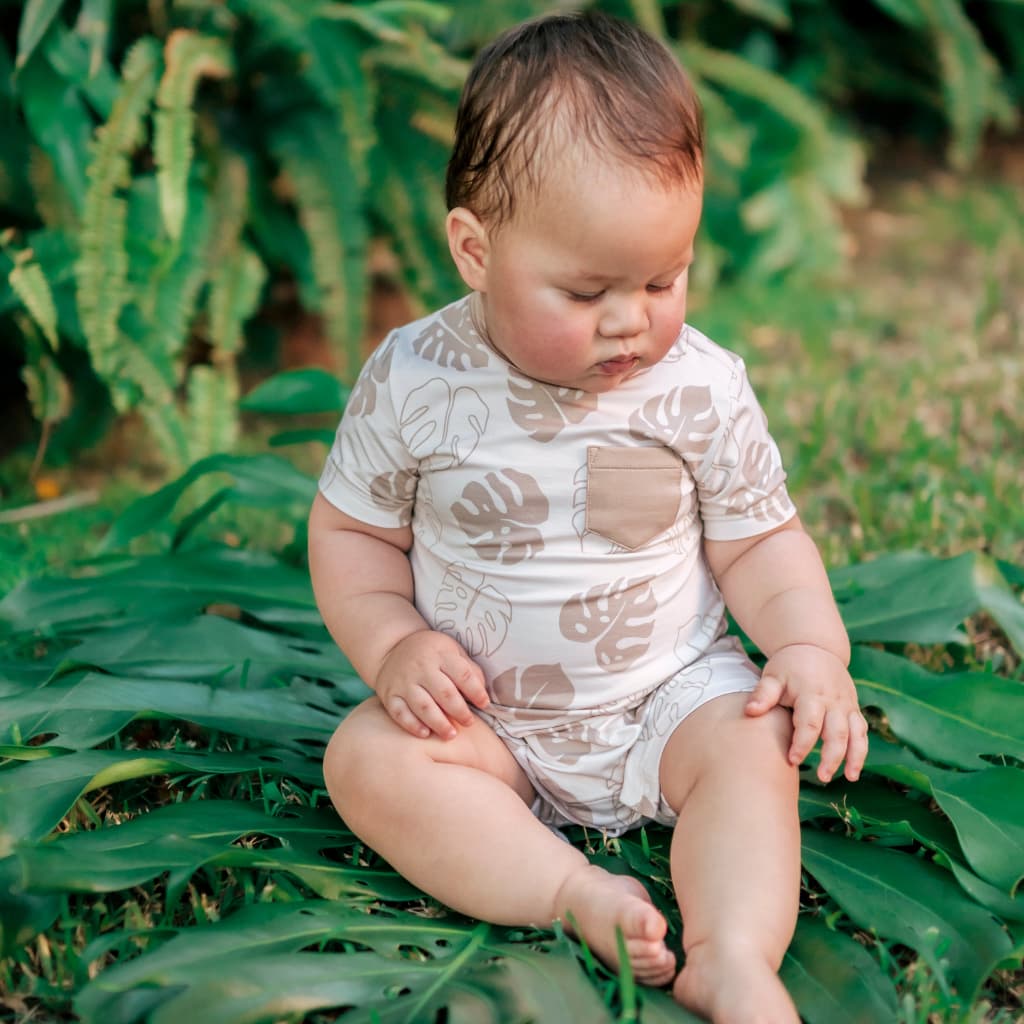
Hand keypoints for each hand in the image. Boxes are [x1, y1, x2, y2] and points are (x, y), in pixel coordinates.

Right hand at [375, 630, 489, 740]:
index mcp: (441, 654)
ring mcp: (404, 682)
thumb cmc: (431, 653)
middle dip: (459, 711)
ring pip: (423, 706)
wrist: (392, 648)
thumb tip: (483, 692)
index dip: (476, 691)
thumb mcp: (452, 651)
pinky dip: (413, 725)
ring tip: (451, 734)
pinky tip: (426, 734)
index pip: (462, 674)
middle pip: (444, 693)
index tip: (484, 704)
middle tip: (469, 722)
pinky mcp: (390, 694)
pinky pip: (400, 713)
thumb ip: (468, 669)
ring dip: (439, 723)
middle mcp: (421, 667)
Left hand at [745, 643, 867, 782]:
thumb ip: (763, 694)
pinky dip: (861, 751)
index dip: (802, 743)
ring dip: (853, 757)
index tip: (792, 760)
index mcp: (811, 693)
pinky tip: (853, 771)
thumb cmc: (788, 666)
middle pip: (837, 732)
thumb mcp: (774, 676)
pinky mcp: (853, 709)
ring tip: (847, 778)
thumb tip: (750, 712)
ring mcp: (846, 705)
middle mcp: (833, 701)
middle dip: (831, 756)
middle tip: (821, 777)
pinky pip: (862, 732)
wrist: (815, 648)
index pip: (809, 722)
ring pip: (855, 734)